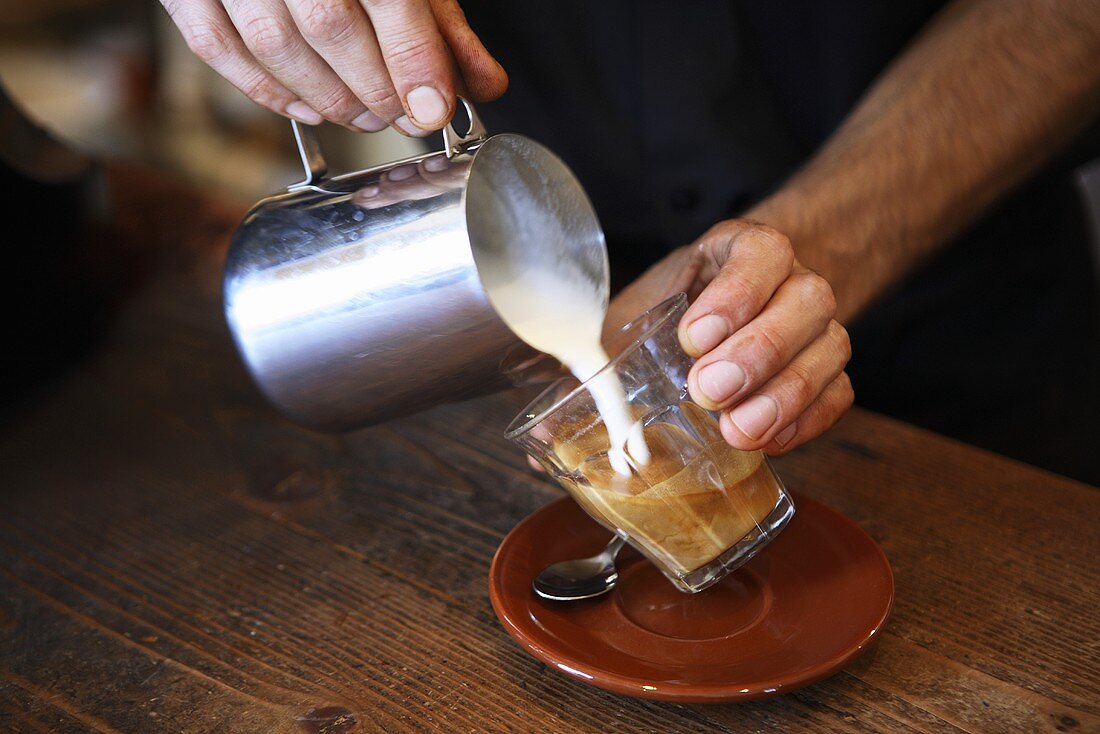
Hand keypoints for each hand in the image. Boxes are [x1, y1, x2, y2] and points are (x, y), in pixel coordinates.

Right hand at [160, 0, 506, 134]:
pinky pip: (216, 47)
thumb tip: (483, 83)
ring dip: (326, 97)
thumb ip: (441, 22)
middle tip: (402, 117)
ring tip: (364, 117)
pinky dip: (265, 91)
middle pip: (328, 24)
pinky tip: (307, 109)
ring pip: (273, 43)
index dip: (412, 61)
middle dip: (373, 86)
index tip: (434, 110)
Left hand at [608, 219, 852, 454]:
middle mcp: (791, 281)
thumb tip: (539, 434)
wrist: (734, 306)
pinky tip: (771, 441)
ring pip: (831, 347)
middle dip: (758, 350)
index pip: (763, 252)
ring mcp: (817, 325)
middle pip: (807, 302)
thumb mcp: (634, 314)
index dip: (736, 293)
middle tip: (709, 390)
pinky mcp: (827, 370)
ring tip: (739, 430)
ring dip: (787, 393)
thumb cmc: (676, 311)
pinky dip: (809, 420)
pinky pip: (839, 392)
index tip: (692, 337)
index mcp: (742, 250)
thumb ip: (592, 355)